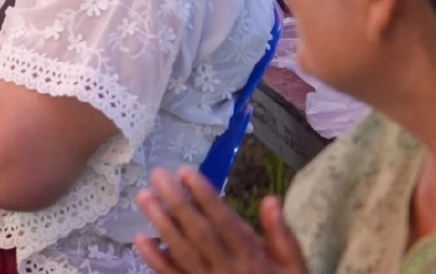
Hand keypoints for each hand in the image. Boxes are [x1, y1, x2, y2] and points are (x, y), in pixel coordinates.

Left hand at [134, 168, 307, 273]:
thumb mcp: (295, 268)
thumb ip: (283, 236)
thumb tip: (271, 200)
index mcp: (252, 257)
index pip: (224, 222)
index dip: (205, 196)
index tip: (186, 172)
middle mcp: (226, 269)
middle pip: (198, 233)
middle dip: (177, 202)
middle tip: (158, 175)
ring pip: (182, 252)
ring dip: (161, 224)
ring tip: (145, 197)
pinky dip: (155, 260)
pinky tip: (140, 239)